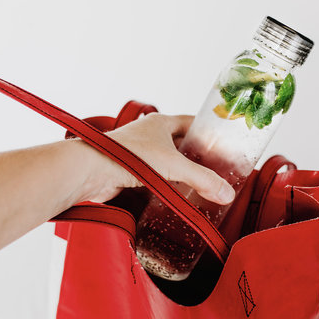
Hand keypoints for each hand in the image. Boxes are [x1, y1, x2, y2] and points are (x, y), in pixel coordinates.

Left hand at [77, 113, 235, 204]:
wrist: (92, 171)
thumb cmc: (127, 156)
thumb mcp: (174, 166)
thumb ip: (203, 180)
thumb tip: (226, 194)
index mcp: (161, 123)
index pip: (191, 123)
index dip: (208, 132)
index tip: (223, 143)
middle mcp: (149, 135)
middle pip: (180, 143)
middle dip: (196, 155)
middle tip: (215, 168)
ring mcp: (139, 153)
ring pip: (166, 161)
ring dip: (180, 171)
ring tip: (199, 183)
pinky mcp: (130, 171)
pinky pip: (154, 177)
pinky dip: (166, 185)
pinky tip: (176, 195)